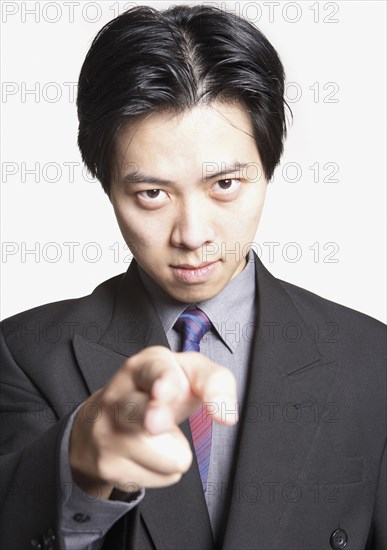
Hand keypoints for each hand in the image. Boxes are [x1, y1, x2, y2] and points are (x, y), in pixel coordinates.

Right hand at [69, 346, 236, 498]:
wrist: (102, 421)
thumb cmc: (158, 393)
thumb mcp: (189, 375)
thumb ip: (215, 382)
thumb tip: (226, 415)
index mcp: (141, 367)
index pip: (154, 372)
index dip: (164, 383)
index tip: (163, 392)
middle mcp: (117, 396)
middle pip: (146, 416)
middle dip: (158, 421)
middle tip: (154, 424)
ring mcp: (107, 432)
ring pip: (169, 458)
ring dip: (175, 450)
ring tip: (159, 435)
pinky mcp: (108, 466)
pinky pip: (163, 476)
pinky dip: (164, 468)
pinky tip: (148, 452)